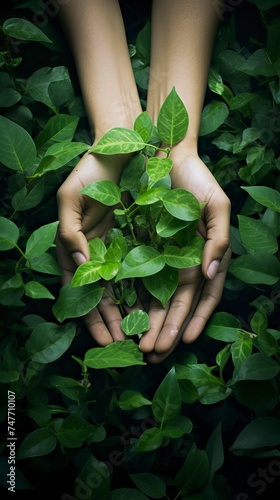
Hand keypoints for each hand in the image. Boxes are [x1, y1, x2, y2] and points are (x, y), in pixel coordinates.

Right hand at [56, 151, 133, 345]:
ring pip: (124, 289)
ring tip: (143, 336)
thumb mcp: (71, 199)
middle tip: (126, 347)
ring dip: (131, 313)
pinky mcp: (141, 239)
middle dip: (113, 323)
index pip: (82, 291)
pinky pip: (144, 269)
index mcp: (77, 248)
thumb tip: (80, 264)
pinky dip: (147, 290)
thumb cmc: (90, 170)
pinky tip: (156, 309)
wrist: (121, 146)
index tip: (103, 339)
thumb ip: (70, 233)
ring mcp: (119, 248)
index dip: (90, 317)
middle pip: (103, 297)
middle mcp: (98, 253)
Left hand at [138, 150, 231, 362]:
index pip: (200, 297)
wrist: (165, 157)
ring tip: (138, 347)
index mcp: (202, 258)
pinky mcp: (138, 250)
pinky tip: (124, 319)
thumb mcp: (217, 207)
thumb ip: (218, 240)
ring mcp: (160, 259)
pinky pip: (134, 279)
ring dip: (148, 324)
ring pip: (154, 299)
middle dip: (167, 331)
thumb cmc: (197, 181)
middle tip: (154, 354)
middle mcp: (182, 265)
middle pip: (176, 306)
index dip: (194, 319)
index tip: (185, 340)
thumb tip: (211, 273)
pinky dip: (131, 301)